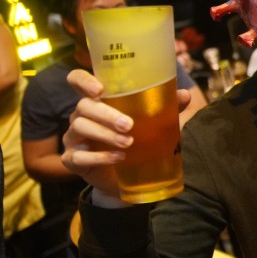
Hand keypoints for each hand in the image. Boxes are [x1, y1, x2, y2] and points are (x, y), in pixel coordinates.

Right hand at [61, 69, 192, 199]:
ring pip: (80, 127)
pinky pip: (78, 156)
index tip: (99, 90)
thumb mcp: (155, 123)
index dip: (83, 81)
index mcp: (97, 101)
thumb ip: (168, 108)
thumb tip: (184, 95)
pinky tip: (118, 158)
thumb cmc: (139, 140)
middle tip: (129, 125)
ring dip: (104, 134)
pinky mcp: (72, 160)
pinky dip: (99, 156)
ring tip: (127, 142)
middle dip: (106, 114)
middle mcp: (81, 116)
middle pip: (83, 106)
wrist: (132, 177)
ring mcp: (73, 138)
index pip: (78, 80)